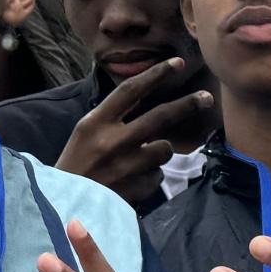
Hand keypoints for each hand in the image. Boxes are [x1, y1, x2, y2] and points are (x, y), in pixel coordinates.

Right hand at [55, 58, 215, 208]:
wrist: (63, 207)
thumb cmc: (74, 165)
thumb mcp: (85, 134)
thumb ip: (112, 119)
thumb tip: (144, 103)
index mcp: (96, 123)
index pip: (131, 91)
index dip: (156, 75)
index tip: (177, 64)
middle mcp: (113, 141)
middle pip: (160, 116)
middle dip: (188, 105)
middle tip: (207, 97)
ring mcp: (127, 166)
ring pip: (164, 149)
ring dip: (159, 151)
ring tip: (139, 160)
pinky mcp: (137, 189)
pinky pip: (157, 176)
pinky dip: (149, 177)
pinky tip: (131, 182)